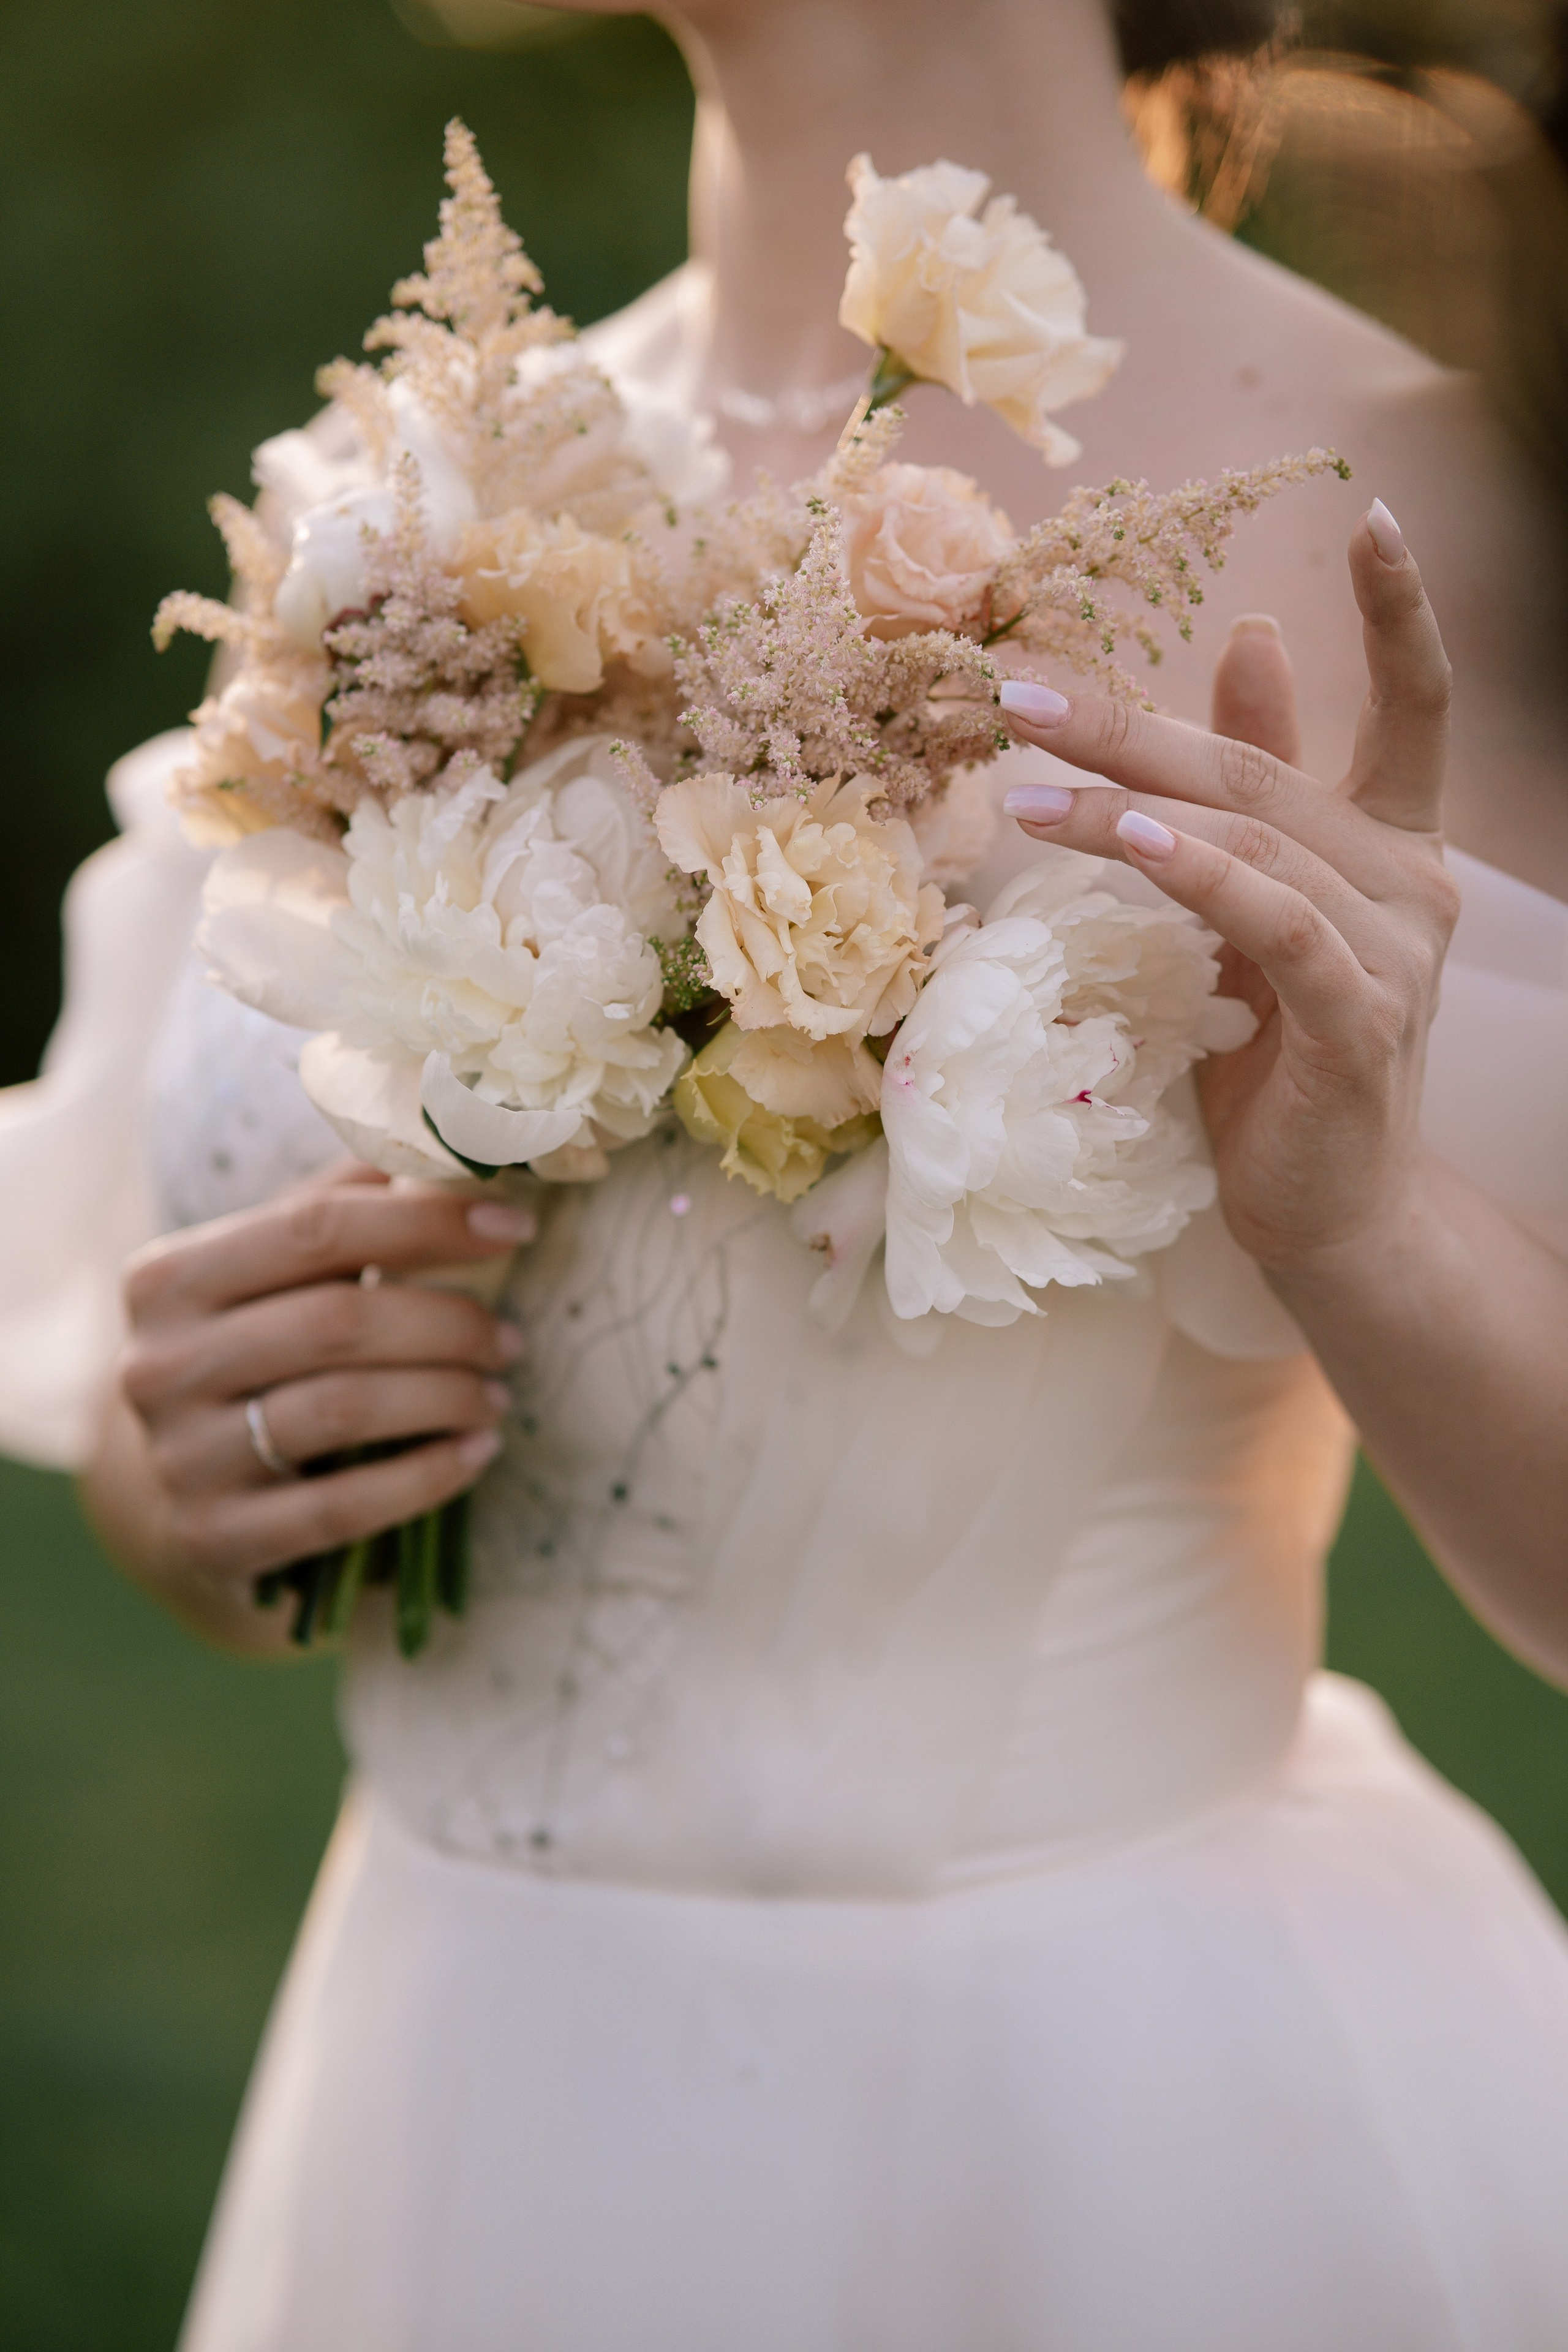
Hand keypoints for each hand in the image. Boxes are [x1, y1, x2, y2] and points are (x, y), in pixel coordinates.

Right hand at [89, 1163, 533, 1647]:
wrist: (178, 1475)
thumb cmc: (252, 1344)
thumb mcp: (272, 1268)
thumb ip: (342, 1201)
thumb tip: (443, 1142)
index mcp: (169, 1277)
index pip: (314, 1228)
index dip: (426, 1222)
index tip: (515, 1225)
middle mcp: (159, 1365)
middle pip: (337, 1323)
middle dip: (448, 1323)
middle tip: (510, 1336)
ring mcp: (180, 1458)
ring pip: (341, 1411)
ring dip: (446, 1396)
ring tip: (498, 1393)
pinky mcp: (214, 1537)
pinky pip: (341, 1508)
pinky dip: (426, 1477)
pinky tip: (478, 1453)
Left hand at [997, 508, 1458, 1280]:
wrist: (1327, 1208)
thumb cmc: (1282, 1054)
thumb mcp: (1260, 904)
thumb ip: (1263, 780)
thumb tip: (1255, 636)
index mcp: (1396, 847)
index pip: (1417, 709)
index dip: (1399, 615)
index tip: (1373, 517)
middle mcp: (1411, 886)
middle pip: (1269, 773)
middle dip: (1137, 723)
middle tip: (1023, 691)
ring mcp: (1393, 955)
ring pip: (1255, 844)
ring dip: (1129, 805)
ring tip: (1027, 786)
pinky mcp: (1356, 1023)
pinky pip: (1274, 925)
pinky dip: (1199, 877)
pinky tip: (1128, 841)